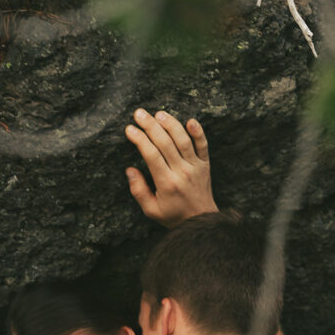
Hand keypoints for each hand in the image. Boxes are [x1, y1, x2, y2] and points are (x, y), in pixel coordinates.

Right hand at [125, 108, 217, 227]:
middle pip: (165, 143)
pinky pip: (203, 145)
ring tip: (158, 114)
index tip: (129, 129)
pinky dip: (198, 132)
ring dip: (170, 124)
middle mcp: (182, 172)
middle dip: (150, 126)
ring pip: (183, 140)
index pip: (151, 155)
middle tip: (139, 113)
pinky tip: (190, 120)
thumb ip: (139, 191)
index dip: (139, 139)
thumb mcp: (151, 210)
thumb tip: (130, 170)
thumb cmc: (173, 215)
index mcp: (166, 183)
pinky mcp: (205, 164)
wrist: (201, 221)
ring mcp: (195, 167)